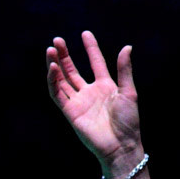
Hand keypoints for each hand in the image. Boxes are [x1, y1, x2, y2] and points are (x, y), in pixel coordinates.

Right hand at [46, 31, 142, 171]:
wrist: (121, 145)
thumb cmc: (128, 121)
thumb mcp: (128, 92)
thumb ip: (124, 70)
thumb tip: (127, 47)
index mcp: (106, 86)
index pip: (96, 62)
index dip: (91, 48)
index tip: (85, 33)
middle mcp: (90, 92)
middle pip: (73, 70)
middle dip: (65, 55)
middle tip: (57, 40)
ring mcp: (79, 102)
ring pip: (63, 80)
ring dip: (56, 65)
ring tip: (51, 50)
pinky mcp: (70, 112)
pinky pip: (58, 94)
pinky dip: (54, 81)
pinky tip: (52, 68)